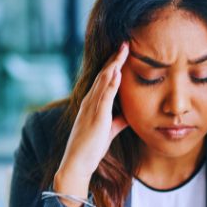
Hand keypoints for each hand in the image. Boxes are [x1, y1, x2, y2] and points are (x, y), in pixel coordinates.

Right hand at [54, 42, 129, 206]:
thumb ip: (118, 121)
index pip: (104, 80)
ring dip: (114, 65)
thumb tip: (129, 114)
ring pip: (103, 81)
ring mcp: (92, 108)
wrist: (77, 163)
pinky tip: (117, 72)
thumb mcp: (108, 131)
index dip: (114, 65)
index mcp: (92, 104)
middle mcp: (90, 102)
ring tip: (123, 50)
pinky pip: (104, 97)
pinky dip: (111, 84)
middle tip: (125, 43)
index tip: (124, 52)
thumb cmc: (91, 149)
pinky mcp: (96, 117)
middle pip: (103, 75)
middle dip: (115, 58)